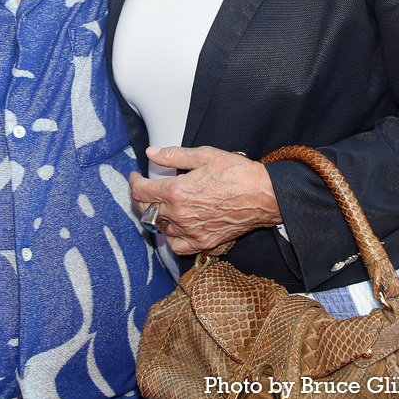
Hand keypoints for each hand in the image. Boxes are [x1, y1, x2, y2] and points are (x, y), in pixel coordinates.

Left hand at [129, 145, 282, 254]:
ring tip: (158, 204)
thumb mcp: (204, 155)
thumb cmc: (236, 172)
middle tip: (144, 188)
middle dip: (140, 197)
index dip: (134, 182)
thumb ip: (174, 155)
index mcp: (177, 191)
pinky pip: (176, 246)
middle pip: (146, 210)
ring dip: (154, 215)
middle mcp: (180, 215)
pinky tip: (173, 225)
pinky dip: (169, 237)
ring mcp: (191, 231)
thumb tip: (151, 153)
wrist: (264, 195)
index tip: (135, 176)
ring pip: (158, 228)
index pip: (141, 191)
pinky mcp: (203, 242)